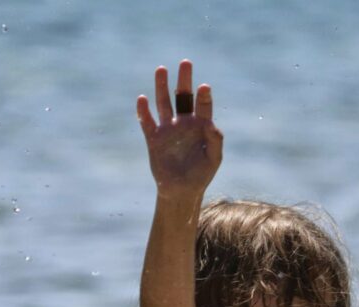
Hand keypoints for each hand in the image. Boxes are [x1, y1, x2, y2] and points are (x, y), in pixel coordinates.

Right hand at [136, 60, 222, 199]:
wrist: (181, 192)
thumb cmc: (201, 175)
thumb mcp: (214, 159)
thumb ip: (215, 141)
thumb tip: (211, 124)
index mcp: (200, 126)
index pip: (203, 105)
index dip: (203, 96)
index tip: (204, 87)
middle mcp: (183, 123)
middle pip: (182, 96)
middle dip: (184, 80)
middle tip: (185, 63)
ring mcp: (167, 129)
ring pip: (163, 103)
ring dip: (162, 87)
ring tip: (161, 70)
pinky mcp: (153, 139)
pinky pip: (147, 122)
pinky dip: (143, 111)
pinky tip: (142, 99)